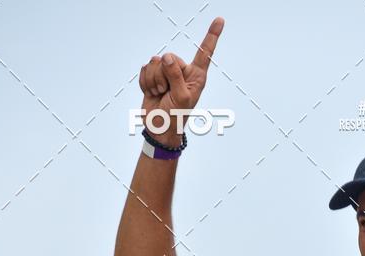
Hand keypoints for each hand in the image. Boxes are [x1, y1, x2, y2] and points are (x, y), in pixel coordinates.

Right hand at [139, 17, 223, 145]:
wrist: (159, 127)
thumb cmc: (175, 117)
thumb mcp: (181, 98)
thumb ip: (176, 76)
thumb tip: (167, 57)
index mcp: (196, 76)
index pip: (205, 53)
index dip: (212, 36)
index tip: (220, 20)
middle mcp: (182, 71)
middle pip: (168, 58)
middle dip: (163, 76)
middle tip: (166, 92)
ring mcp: (167, 73)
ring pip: (154, 62)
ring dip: (153, 81)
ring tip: (160, 94)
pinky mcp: (153, 76)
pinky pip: (144, 69)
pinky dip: (145, 83)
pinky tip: (152, 93)